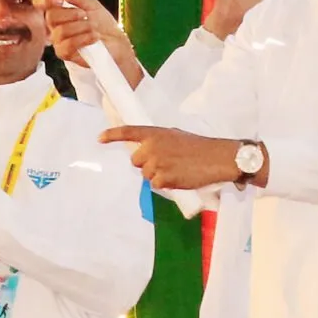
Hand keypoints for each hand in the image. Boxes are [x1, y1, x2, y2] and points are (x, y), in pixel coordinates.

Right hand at [43, 0, 144, 84]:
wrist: (116, 42)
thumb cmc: (104, 25)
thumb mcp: (93, 5)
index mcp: (59, 11)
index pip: (42, 2)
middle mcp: (55, 25)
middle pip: (50, 17)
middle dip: (71, 14)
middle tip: (85, 15)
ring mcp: (58, 41)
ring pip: (61, 31)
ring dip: (82, 27)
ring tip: (94, 28)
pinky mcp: (65, 54)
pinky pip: (68, 44)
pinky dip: (84, 38)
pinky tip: (94, 37)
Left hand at [101, 126, 252, 190]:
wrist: (217, 157)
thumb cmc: (199, 147)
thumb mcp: (176, 137)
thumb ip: (158, 142)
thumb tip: (145, 154)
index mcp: (156, 133)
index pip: (129, 132)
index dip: (112, 135)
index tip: (100, 139)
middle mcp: (152, 146)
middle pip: (136, 161)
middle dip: (147, 165)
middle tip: (166, 163)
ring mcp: (156, 163)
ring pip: (146, 175)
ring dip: (157, 176)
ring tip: (177, 170)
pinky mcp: (163, 178)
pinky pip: (155, 185)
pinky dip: (165, 185)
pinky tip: (179, 178)